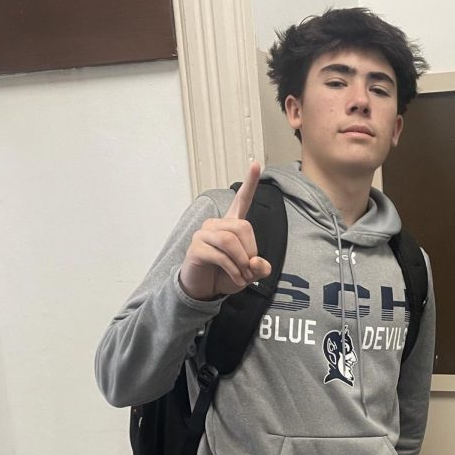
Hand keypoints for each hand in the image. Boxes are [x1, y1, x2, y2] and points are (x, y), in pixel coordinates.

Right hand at [179, 161, 272, 299]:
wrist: (203, 290)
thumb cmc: (224, 276)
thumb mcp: (248, 273)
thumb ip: (259, 267)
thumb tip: (259, 263)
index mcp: (230, 225)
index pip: (241, 201)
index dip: (250, 183)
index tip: (256, 163)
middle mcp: (215, 224)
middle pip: (242, 227)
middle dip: (251, 251)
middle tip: (250, 270)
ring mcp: (203, 234)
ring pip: (230, 240)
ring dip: (242, 262)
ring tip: (243, 276)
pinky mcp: (196, 248)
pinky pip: (220, 255)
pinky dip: (233, 269)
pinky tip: (236, 278)